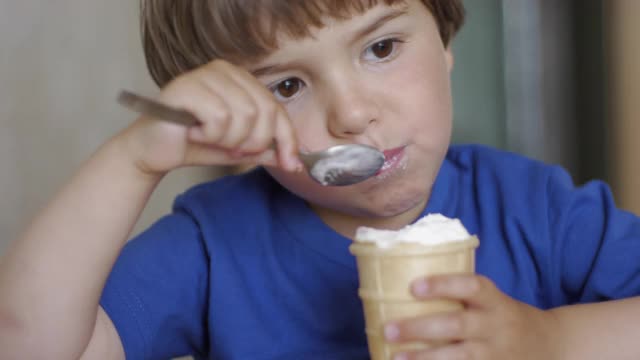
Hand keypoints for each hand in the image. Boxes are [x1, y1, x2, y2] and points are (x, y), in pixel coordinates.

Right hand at [119, 59, 300, 175]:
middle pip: (264, 112)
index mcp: (241, 79)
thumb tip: (293, 162)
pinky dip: (210, 135)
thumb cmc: (195, 144)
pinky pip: (219, 117)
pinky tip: (194, 133)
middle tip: (231, 150)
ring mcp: (205, 75)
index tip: (289, 164)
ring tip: (209, 138)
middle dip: (252, 142)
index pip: (277, 109)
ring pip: (244, 115)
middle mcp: (225, 71)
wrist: (154, 151)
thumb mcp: (239, 148)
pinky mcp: (186, 86)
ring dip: (229, 140)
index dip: (287, 139)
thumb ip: (265, 150)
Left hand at [383, 274, 561, 359]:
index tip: (413, 286)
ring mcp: (497, 354)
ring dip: (426, 358)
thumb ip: (459, 296)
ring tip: (396, 357)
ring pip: (460, 357)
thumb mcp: (492, 300)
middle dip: (420, 328)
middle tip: (388, 329)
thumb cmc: (504, 317)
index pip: (470, 286)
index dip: (442, 285)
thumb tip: (403, 285)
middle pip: (457, 325)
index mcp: (494, 300)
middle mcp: (496, 326)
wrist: (551, 345)